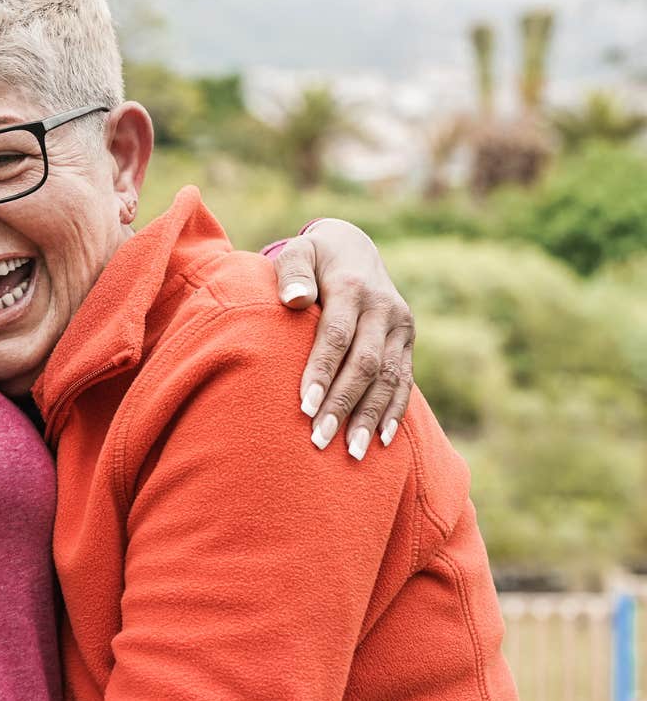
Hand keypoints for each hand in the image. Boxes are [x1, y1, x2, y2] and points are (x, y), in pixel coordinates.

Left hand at [272, 219, 414, 459]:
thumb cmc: (313, 257)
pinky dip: (394, 411)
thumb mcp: (298, 253)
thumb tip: (294, 299)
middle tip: (319, 440)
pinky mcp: (407, 341)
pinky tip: (380, 440)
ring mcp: (400, 326)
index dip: (322, 372)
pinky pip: (404, 380)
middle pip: (365, 363)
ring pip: (389, 378)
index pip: (337, 336)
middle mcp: (383, 308)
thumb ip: (292, 272)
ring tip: (350, 453)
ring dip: (369, 417)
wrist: (354, 247)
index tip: (305, 407)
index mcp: (353, 288)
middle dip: (343, 404)